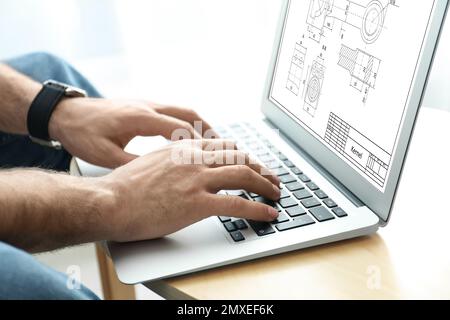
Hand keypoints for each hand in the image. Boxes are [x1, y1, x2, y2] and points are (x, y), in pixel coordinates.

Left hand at [48, 98, 215, 168]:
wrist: (65, 114)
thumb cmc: (82, 134)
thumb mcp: (105, 155)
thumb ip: (134, 165)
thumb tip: (160, 179)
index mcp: (140, 118)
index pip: (180, 128)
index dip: (201, 143)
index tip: (217, 158)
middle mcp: (147, 106)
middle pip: (188, 114)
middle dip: (209, 131)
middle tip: (226, 148)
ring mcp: (146, 104)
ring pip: (183, 111)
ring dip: (201, 125)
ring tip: (215, 143)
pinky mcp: (142, 106)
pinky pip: (173, 112)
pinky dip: (187, 124)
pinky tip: (190, 137)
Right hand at [98, 139, 280, 241]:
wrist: (108, 202)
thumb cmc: (124, 187)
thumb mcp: (151, 163)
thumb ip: (172, 161)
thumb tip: (182, 169)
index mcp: (183, 149)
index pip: (223, 145)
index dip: (242, 155)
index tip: (251, 163)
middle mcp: (194, 159)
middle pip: (238, 156)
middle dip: (259, 167)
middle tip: (271, 178)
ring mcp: (197, 179)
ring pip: (243, 174)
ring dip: (265, 184)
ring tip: (276, 193)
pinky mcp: (197, 203)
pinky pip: (236, 203)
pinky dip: (257, 208)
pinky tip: (268, 213)